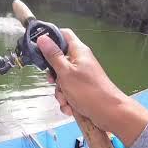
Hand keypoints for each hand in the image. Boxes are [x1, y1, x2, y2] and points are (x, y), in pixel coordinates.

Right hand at [37, 29, 147, 146]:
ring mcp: (80, 76)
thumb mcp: (65, 72)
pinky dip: (66, 99)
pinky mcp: (80, 89)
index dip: (51, 37)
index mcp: (78, 51)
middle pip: (58, 60)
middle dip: (53, 74)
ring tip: (65, 99)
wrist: (109, 113)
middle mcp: (79, 61)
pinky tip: (70, 106)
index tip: (39, 45)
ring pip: (61, 79)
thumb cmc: (88, 90)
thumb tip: (42, 38)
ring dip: (59, 91)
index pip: (64, 34)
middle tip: (53, 81)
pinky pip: (67, 91)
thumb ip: (53, 55)